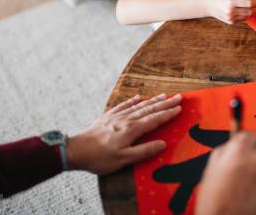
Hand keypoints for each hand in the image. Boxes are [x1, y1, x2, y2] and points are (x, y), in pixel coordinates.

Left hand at [66, 93, 181, 174]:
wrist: (75, 151)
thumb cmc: (100, 158)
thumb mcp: (123, 159)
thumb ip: (144, 151)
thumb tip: (162, 144)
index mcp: (132, 130)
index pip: (154, 120)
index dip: (168, 114)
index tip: (179, 108)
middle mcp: (126, 120)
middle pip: (149, 109)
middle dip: (165, 103)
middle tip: (178, 97)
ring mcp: (116, 117)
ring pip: (138, 106)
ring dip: (152, 100)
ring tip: (163, 95)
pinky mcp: (107, 117)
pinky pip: (123, 105)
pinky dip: (132, 101)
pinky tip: (138, 97)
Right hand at [195, 132, 255, 214]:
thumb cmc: (213, 200)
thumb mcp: (210, 169)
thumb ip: (223, 152)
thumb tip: (229, 146)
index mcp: (239, 152)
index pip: (249, 133)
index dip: (242, 139)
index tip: (239, 144)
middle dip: (252, 153)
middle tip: (240, 163)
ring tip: (241, 182)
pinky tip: (246, 192)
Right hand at [204, 0, 255, 24]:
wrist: (209, 5)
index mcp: (231, 1)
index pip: (249, 3)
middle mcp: (231, 11)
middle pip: (250, 11)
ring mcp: (231, 18)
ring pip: (247, 16)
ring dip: (252, 11)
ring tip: (252, 7)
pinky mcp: (230, 22)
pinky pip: (243, 19)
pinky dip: (246, 15)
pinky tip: (244, 11)